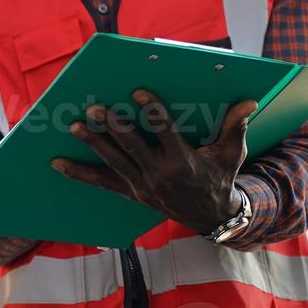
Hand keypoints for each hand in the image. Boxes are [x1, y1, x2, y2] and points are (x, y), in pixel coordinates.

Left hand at [51, 91, 255, 234]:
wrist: (212, 217)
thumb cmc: (220, 177)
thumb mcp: (231, 153)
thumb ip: (236, 126)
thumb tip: (250, 101)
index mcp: (184, 160)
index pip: (165, 131)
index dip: (152, 110)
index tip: (138, 91)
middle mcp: (160, 173)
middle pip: (132, 146)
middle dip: (112, 126)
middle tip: (94, 107)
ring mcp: (142, 185)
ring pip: (114, 161)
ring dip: (93, 143)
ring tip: (74, 126)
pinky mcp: (131, 193)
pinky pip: (101, 182)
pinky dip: (79, 173)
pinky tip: (57, 163)